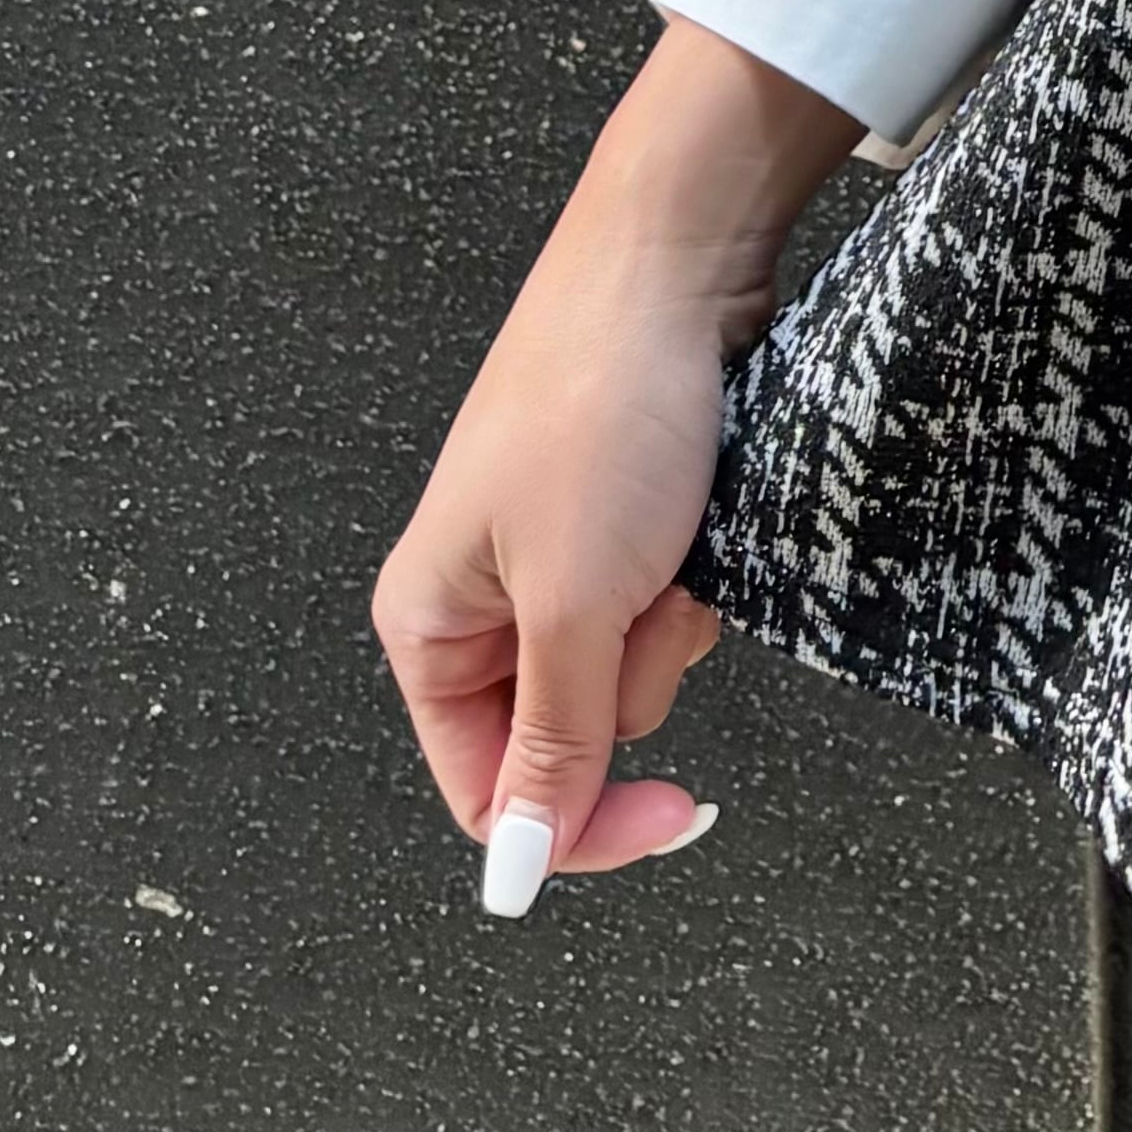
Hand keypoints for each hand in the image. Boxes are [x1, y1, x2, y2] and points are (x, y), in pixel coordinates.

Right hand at [369, 18, 858, 914]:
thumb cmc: (601, 406)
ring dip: (675, 617)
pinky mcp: (630, 523)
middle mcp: (485, 602)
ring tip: (674, 527)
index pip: (493, 794)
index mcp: (429, 627)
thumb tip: (516, 871)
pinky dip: (700, 572)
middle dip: (633, 674)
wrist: (679, 261)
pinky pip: (673, 605)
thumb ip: (551, 741)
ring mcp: (561, 559)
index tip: (680, 816)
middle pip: (572, 732)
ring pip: (635, 667)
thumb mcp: (573, 598)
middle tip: (650, 588)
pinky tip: (702, 506)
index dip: (580, 825)